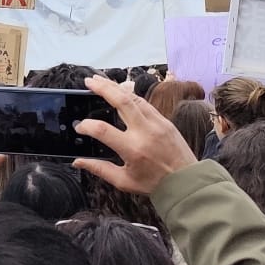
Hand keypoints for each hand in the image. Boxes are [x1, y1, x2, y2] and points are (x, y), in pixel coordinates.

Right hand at [73, 74, 195, 196]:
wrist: (186, 182)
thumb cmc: (154, 183)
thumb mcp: (124, 181)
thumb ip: (99, 169)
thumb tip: (78, 161)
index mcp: (133, 150)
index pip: (103, 130)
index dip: (87, 126)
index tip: (80, 127)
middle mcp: (145, 132)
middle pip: (121, 101)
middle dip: (103, 88)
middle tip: (89, 81)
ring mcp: (157, 123)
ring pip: (134, 97)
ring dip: (116, 86)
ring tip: (100, 81)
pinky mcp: (165, 120)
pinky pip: (145, 103)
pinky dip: (131, 94)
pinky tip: (120, 90)